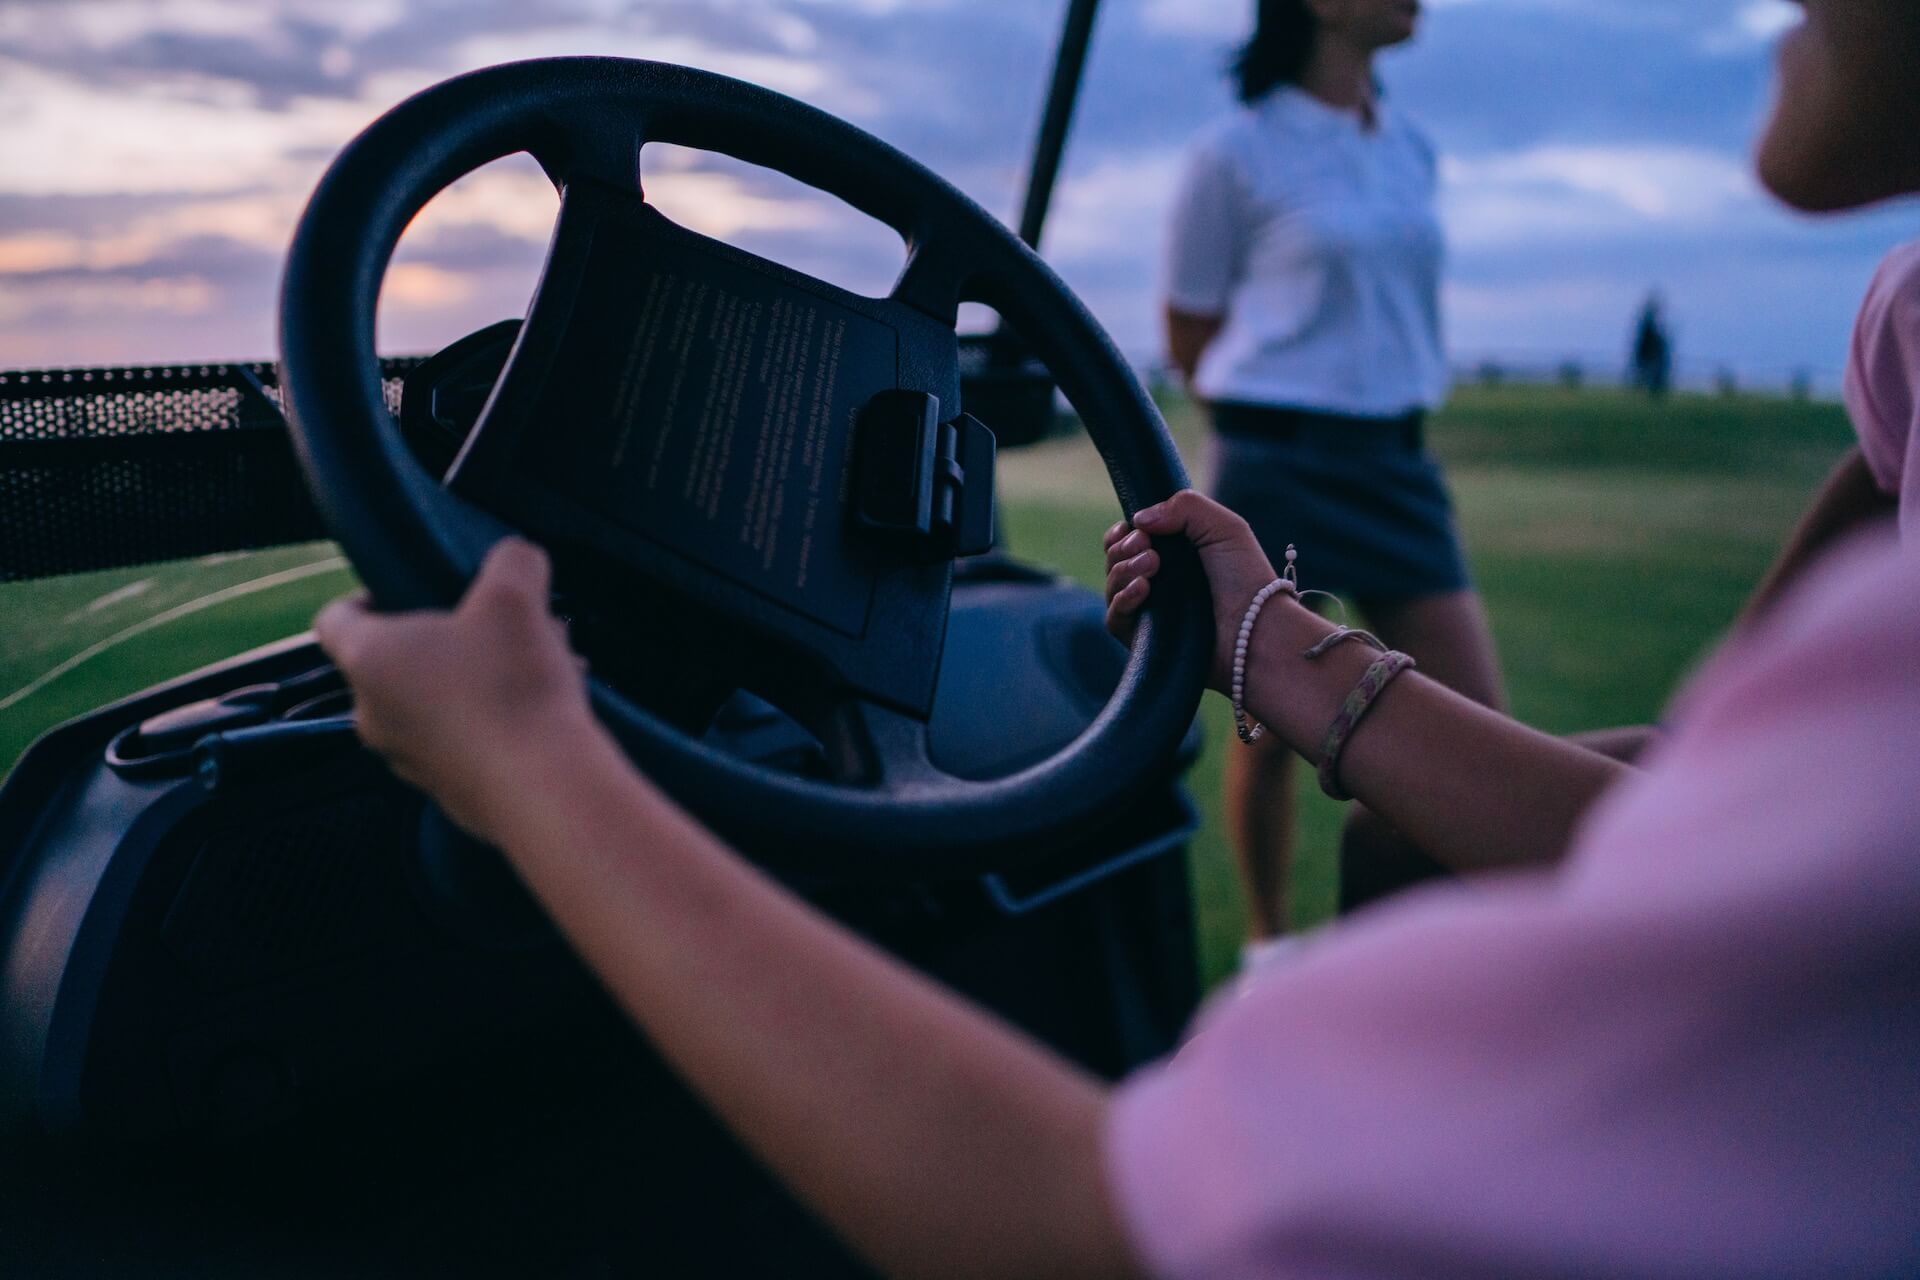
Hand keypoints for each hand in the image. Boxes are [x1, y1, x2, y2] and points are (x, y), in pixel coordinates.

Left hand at [314, 538, 603, 841]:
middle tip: (495, 628)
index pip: (333, 618)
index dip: (367, 595)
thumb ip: (512, 560)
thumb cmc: (513, 688)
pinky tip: (542, 710)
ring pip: (434, 703)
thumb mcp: (517, 596)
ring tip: (535, 667)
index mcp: (369, 659)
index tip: (410, 589)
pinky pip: (462, 743)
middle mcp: (374, 715)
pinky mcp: (447, 792)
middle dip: (447, 639)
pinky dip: (494, 722)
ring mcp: (408, 760)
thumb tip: (517, 558)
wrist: (546, 791)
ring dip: (476, 680)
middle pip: (394, 661)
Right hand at [1103, 490, 1279, 692]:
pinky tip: (1143, 588)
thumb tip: (1138, 519)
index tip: (1132, 529)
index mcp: (1172, 554)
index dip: (1123, 532)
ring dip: (1124, 569)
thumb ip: (1184, 507)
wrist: (1256, 628)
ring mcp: (1149, 610)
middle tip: (1146, 544)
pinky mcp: (1144, 638)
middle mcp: (1157, 581)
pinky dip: (1123, 598)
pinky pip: (1115, 617)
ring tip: (1152, 564)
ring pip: (1112, 585)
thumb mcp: (1223, 527)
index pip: (1128, 540)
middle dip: (1123, 547)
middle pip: (1114, 559)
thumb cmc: (1246, 578)